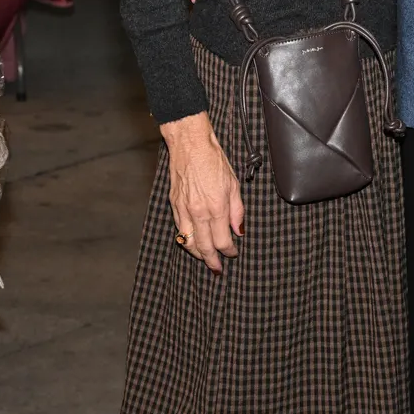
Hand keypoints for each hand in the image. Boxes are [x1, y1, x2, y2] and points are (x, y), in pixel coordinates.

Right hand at [159, 112, 243, 272]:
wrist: (190, 144)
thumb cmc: (213, 159)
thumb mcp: (234, 184)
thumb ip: (237, 210)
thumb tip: (239, 230)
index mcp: (216, 207)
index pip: (223, 240)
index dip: (229, 251)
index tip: (233, 253)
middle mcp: (198, 212)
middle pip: (204, 247)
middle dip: (212, 261)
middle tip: (217, 269)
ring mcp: (183, 209)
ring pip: (188, 242)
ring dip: (197, 254)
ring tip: (204, 259)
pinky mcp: (174, 204)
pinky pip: (180, 229)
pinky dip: (186, 239)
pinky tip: (192, 241)